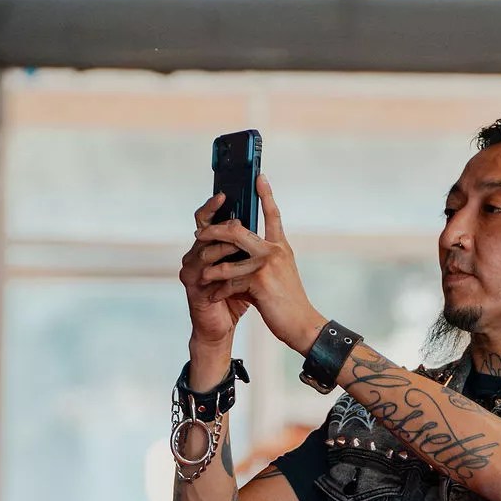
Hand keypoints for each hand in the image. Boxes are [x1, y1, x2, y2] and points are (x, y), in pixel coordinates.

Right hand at [180, 193, 249, 355]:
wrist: (221, 328)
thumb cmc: (234, 297)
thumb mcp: (245, 268)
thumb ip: (248, 247)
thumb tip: (265, 218)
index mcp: (208, 247)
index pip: (208, 219)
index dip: (213, 205)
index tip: (226, 193)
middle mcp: (195, 254)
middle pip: (202, 228)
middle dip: (219, 221)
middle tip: (237, 218)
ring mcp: (190, 268)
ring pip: (204, 248)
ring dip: (223, 244)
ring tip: (239, 239)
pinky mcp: (191, 285)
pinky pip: (203, 270)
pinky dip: (218, 266)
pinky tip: (229, 263)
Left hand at [189, 176, 324, 354]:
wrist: (301, 323)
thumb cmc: (285, 301)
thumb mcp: (276, 275)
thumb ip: (258, 260)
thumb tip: (234, 252)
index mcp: (280, 246)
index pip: (273, 214)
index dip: (267, 194)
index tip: (259, 177)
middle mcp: (275, 250)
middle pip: (238, 230)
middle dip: (214, 231)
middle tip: (198, 235)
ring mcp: (267, 264)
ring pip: (228, 258)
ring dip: (211, 269)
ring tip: (202, 275)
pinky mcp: (259, 281)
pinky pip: (229, 281)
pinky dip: (219, 291)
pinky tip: (212, 297)